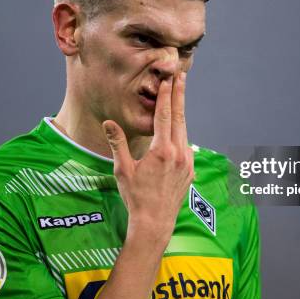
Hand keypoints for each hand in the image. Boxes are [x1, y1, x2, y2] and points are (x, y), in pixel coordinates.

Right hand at [102, 72, 193, 244]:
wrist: (154, 222)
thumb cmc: (135, 196)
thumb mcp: (123, 170)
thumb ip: (118, 143)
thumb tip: (108, 122)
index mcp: (162, 150)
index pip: (164, 115)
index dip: (166, 96)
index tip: (167, 80)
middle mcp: (178, 153)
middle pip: (179, 117)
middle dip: (179, 95)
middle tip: (181, 77)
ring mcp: (187, 162)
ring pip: (185, 130)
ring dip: (181, 112)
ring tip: (180, 96)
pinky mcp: (191, 170)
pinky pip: (187, 145)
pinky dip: (182, 132)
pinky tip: (178, 128)